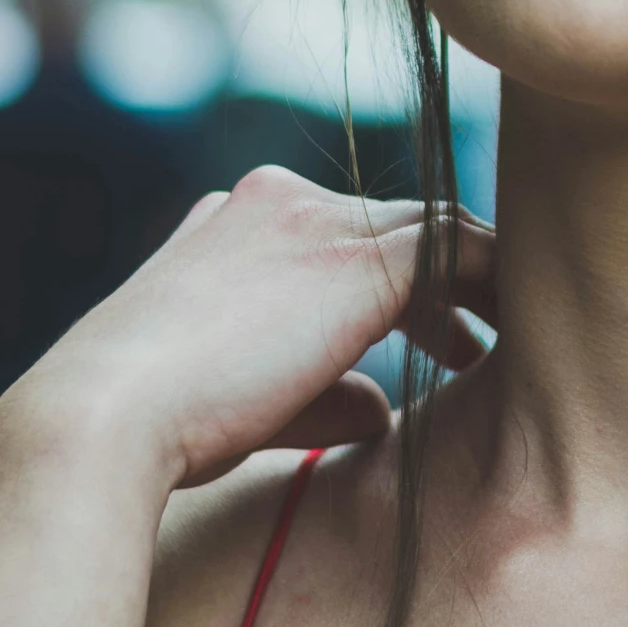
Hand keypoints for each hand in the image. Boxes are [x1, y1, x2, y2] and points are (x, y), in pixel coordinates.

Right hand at [9, 169, 496, 492]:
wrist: (110, 414)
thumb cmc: (161, 425)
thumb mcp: (247, 399)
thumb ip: (322, 392)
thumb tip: (381, 410)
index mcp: (236, 222)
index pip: (342, 235)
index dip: (397, 289)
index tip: (435, 342)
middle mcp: (277, 202)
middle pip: (395, 225)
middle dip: (446, 282)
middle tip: (484, 342)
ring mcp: (317, 218)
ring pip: (434, 231)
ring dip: (480, 283)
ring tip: (517, 341)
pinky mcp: (357, 256)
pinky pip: (457, 250)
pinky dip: (494, 286)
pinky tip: (517, 337)